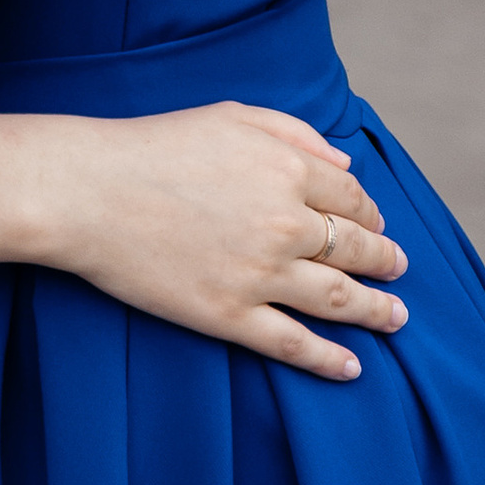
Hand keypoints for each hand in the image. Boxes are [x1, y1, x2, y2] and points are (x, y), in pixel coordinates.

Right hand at [0, 98, 407, 381]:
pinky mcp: (229, 315)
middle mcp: (285, 224)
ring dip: (376, 311)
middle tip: (397, 271)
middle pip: (355, 250)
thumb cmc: (152, 147)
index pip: (352, 201)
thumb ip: (293, 133)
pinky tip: (351, 367)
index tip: (376, 226)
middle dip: (385, 261)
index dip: (371, 215)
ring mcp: (260, 274)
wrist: (87, 191)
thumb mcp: (229, 117)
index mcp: (288, 172)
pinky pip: (293, 344)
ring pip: (338, 300)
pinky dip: (329, 359)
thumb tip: (346, 165)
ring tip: (395, 319)